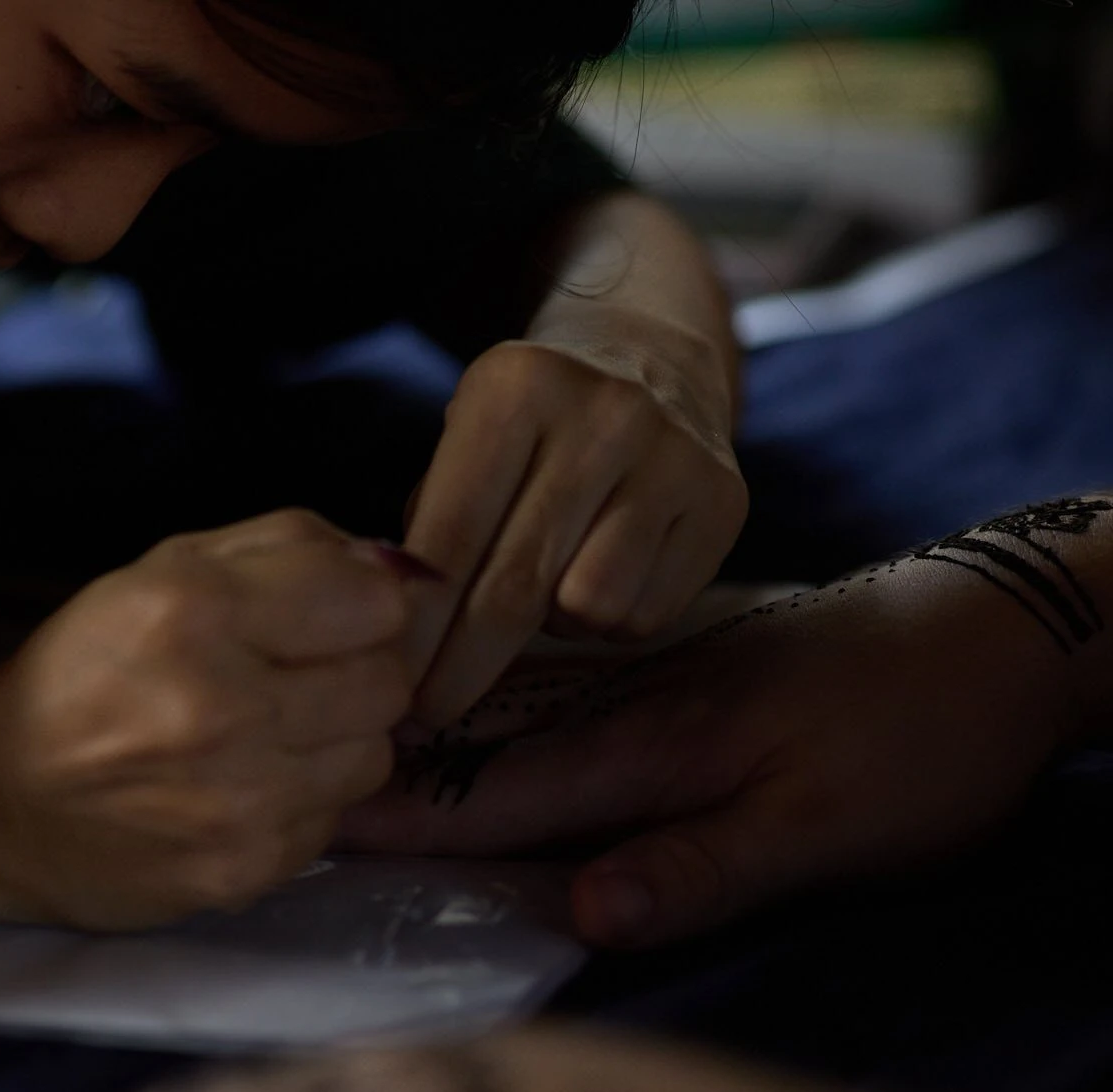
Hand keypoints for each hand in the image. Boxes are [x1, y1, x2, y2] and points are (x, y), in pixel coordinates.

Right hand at [0, 509, 432, 929]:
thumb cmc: (84, 672)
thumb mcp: (161, 570)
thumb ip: (286, 548)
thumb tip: (397, 566)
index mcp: (195, 609)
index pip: (374, 602)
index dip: (358, 603)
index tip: (324, 614)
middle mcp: (223, 707)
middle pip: (387, 682)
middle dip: (355, 670)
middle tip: (296, 677)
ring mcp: (239, 801)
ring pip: (374, 756)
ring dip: (336, 741)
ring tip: (267, 736)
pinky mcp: (246, 869)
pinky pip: (333, 819)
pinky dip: (303, 801)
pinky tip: (243, 789)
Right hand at [343, 560, 1081, 946]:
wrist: (1010, 628)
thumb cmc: (923, 742)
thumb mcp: (826, 829)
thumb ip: (700, 868)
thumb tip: (577, 913)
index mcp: (660, 743)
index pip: (506, 793)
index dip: (408, 819)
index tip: (304, 824)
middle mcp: (643, 698)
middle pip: (491, 742)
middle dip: (387, 766)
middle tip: (282, 781)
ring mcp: (667, 673)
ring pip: (524, 708)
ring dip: (434, 732)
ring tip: (345, 748)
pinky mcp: (698, 665)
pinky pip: (570, 691)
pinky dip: (505, 706)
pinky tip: (481, 712)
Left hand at [403, 304, 744, 724]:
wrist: (654, 357)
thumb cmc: (534, 422)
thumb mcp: (467, 438)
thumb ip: (431, 525)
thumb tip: (402, 635)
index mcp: (516, 387)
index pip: (451, 536)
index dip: (416, 628)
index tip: (387, 687)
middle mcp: (604, 414)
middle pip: (516, 586)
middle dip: (461, 666)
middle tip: (428, 713)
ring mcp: (673, 457)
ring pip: (589, 608)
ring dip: (554, 627)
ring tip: (548, 587)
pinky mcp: (725, 501)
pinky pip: (646, 614)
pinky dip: (610, 619)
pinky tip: (603, 573)